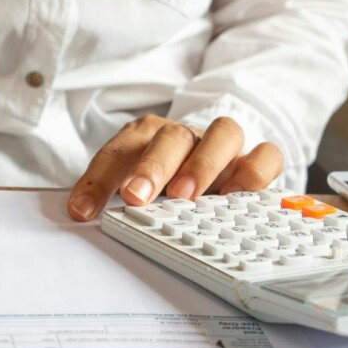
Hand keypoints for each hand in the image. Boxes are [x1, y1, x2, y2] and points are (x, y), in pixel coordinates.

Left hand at [67, 114, 283, 220]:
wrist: (206, 156)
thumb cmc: (161, 175)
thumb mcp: (128, 183)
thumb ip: (107, 194)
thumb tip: (81, 214)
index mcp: (144, 136)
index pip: (117, 152)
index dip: (97, 181)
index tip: (82, 211)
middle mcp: (184, 136)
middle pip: (170, 137)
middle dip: (152, 167)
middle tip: (136, 196)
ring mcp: (221, 145)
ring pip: (223, 133)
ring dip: (203, 164)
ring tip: (187, 195)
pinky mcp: (253, 159)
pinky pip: (267, 154)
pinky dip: (254, 172)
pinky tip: (235, 196)